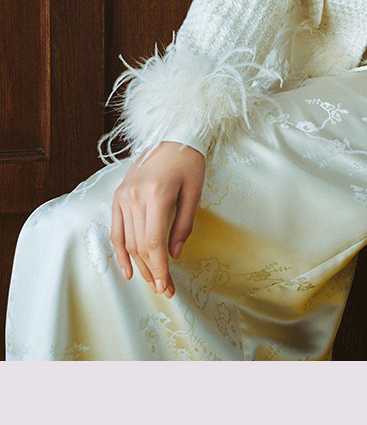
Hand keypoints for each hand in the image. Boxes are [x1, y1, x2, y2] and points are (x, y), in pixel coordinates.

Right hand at [111, 141, 204, 297]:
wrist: (172, 135)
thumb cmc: (189, 163)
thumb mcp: (193, 193)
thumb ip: (183, 226)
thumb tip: (174, 255)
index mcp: (156, 195)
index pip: (153, 242)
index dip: (159, 267)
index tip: (166, 286)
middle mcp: (135, 197)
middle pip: (139, 245)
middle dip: (151, 271)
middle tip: (164, 289)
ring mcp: (123, 196)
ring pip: (127, 241)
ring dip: (138, 265)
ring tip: (150, 281)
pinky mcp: (118, 195)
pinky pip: (115, 230)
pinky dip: (120, 251)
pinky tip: (127, 269)